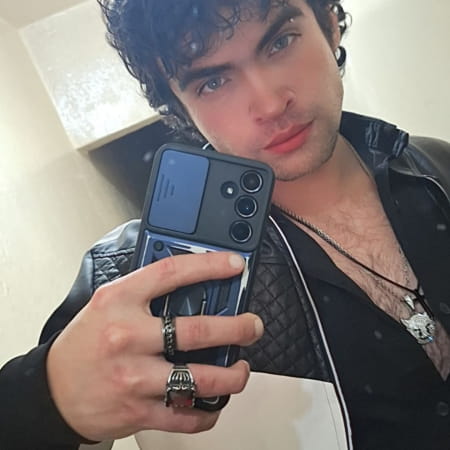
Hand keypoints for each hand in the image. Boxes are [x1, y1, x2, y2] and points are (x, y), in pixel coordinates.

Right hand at [46, 252, 262, 440]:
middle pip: (197, 329)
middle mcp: (128, 337)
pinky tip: (216, 401)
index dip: (210, 265)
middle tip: (252, 326)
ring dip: (232, 374)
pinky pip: (186, 416)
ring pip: (200, 377)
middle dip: (237, 327)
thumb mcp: (109, 301)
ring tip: (241, 368)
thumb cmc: (84, 342)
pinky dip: (209, 412)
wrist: (52, 391)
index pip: (172, 273)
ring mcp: (135, 376)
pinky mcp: (138, 410)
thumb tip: (191, 278)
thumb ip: (145, 288)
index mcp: (120, 301)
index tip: (235, 264)